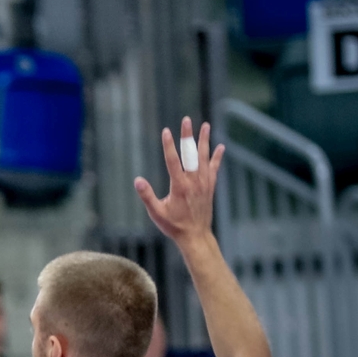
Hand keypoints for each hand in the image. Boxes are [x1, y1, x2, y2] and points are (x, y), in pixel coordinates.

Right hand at [135, 118, 222, 246]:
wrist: (195, 235)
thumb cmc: (173, 225)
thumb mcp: (156, 213)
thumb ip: (147, 196)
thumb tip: (137, 180)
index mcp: (179, 186)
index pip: (173, 161)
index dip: (169, 145)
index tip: (166, 131)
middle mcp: (194, 181)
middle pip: (190, 154)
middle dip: (188, 136)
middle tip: (186, 120)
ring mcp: (204, 183)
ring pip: (204, 157)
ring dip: (204, 140)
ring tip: (205, 125)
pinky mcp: (210, 187)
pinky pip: (214, 168)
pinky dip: (217, 157)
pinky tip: (220, 146)